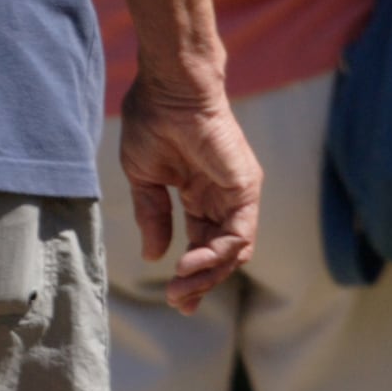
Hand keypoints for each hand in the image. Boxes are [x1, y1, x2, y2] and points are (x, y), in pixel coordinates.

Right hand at [117, 76, 262, 311]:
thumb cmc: (153, 122)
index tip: (175, 299)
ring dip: (208, 274)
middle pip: (221, 255)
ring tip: (181, 286)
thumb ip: (154, 216)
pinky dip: (218, 254)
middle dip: (200, 283)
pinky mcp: (246, 187)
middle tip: (178, 301)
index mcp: (200, 195)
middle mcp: (223, 198)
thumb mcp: (145, 179)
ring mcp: (237, 193)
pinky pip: (240, 233)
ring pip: (234, 251)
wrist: (169, 89)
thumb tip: (154, 256)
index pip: (203, 245)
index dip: (192, 275)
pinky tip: (191, 263)